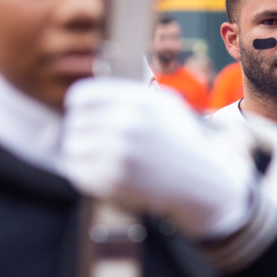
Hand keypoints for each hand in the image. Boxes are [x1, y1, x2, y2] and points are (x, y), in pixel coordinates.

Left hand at [62, 78, 255, 239]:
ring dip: (82, 155)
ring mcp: (120, 153)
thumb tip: (78, 99)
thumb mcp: (163, 105)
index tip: (89, 118)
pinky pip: (77, 172)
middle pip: (74, 123)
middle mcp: (128, 123)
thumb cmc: (179, 140)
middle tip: (102, 144)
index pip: (81, 97)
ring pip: (72, 148)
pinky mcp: (115, 180)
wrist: (204, 180)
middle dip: (84, 133)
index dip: (80, 108)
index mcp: (137, 101)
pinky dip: (85, 174)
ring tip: (102, 159)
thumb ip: (124, 95)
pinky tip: (104, 173)